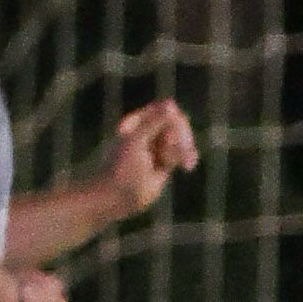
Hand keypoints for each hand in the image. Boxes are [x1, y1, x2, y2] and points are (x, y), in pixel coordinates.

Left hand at [106, 99, 199, 217]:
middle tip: (176, 152)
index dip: (174, 121)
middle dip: (181, 136)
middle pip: (177, 123)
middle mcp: (148, 132)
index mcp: (138, 122)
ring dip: (184, 148)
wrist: (114, 197)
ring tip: (184, 163)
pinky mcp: (164, 163)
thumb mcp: (137, 141)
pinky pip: (183, 153)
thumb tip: (171, 104)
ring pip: (181, 139)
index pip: (166, 109)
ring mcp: (157, 147)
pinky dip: (188, 157)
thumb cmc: (120, 168)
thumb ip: (154, 122)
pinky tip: (187, 167)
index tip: (172, 136)